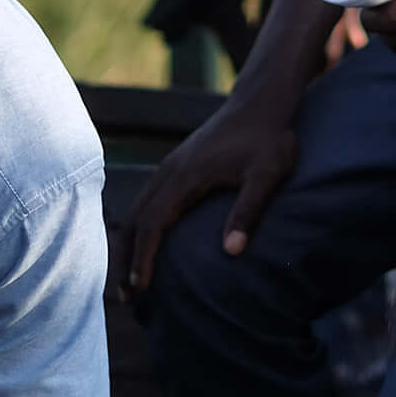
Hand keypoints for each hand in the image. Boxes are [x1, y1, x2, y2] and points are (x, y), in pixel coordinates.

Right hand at [120, 86, 302, 305]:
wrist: (262, 99)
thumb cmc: (269, 136)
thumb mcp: (268, 173)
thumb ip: (249, 210)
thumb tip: (232, 252)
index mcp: (186, 176)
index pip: (154, 223)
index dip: (143, 258)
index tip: (139, 288)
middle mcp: (171, 171)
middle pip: (135, 220)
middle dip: (127, 259)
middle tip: (126, 297)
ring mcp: (171, 166)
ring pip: (138, 210)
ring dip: (130, 245)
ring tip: (129, 280)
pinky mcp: (177, 165)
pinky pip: (148, 200)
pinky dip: (139, 227)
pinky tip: (145, 243)